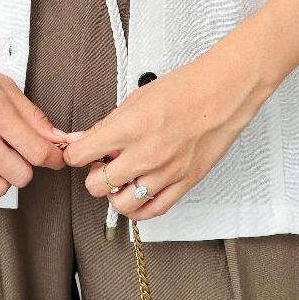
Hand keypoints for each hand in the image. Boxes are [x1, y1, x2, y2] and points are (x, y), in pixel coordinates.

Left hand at [62, 0, 298, 220]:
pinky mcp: (184, 183)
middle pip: (97, 185)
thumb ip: (108, 124)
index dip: (75, 154)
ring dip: (114, 193)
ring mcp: (165, 173)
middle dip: (94, 175)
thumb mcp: (136, 98)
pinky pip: (152, 211)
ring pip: (122, 204)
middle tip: (100, 164)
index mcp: (129, 127)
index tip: (79, 151)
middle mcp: (145, 154)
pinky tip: (137, 194)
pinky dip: (139, 208)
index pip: (81, 154)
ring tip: (120, 179)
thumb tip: (84, 138)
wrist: (223, 93)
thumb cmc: (185, 89)